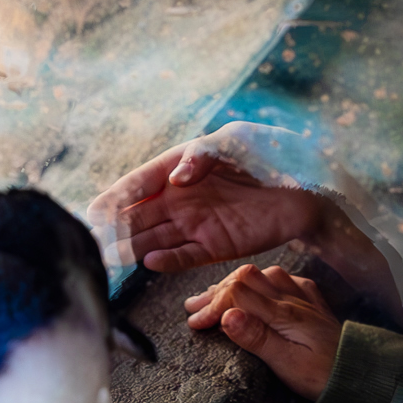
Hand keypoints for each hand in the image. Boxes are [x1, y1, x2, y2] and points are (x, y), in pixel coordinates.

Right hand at [93, 137, 327, 274]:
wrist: (310, 187)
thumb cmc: (271, 153)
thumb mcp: (236, 140)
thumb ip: (202, 156)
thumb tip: (176, 179)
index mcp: (179, 166)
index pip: (140, 182)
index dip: (117, 196)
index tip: (95, 210)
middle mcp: (181, 197)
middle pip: (140, 214)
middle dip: (115, 227)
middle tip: (92, 240)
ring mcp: (196, 222)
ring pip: (156, 237)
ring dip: (133, 247)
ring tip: (110, 257)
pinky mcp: (215, 245)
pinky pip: (185, 255)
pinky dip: (169, 260)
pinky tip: (150, 262)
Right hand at [186, 265, 341, 398]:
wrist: (363, 376)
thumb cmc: (324, 377)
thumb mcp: (287, 364)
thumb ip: (257, 338)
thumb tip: (226, 315)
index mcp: (284, 313)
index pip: (237, 295)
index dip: (213, 307)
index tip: (196, 324)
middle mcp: (293, 298)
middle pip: (246, 279)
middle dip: (216, 292)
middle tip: (193, 308)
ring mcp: (305, 298)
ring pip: (263, 275)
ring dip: (235, 284)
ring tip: (214, 297)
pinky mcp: (314, 303)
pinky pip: (286, 279)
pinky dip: (264, 281)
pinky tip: (259, 288)